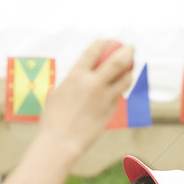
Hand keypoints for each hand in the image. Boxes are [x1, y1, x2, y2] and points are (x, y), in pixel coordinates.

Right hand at [38, 39, 134, 156]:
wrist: (61, 141)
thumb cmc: (53, 120)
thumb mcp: (55, 95)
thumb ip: (67, 84)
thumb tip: (72, 80)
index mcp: (76, 76)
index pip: (93, 52)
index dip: (101, 43)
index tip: (105, 41)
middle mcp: (92, 83)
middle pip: (117, 61)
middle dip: (127, 51)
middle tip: (131, 48)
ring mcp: (104, 97)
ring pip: (125, 79)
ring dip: (129, 72)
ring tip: (130, 70)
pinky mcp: (110, 110)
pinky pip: (118, 96)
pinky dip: (120, 91)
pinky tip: (119, 90)